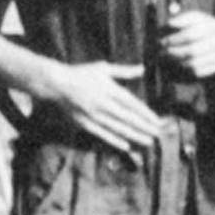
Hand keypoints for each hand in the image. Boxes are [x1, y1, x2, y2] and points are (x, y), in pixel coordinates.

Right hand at [35, 61, 158, 152]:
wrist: (56, 83)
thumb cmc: (81, 73)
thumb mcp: (103, 68)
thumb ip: (124, 71)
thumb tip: (142, 69)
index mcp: (109, 89)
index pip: (133, 104)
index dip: (146, 113)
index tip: (158, 121)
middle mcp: (103, 104)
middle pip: (128, 118)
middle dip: (144, 127)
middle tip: (158, 135)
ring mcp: (93, 115)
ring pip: (118, 128)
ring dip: (134, 136)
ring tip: (148, 141)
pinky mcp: (84, 123)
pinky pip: (102, 134)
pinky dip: (114, 140)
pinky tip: (126, 146)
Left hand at [159, 9, 214, 77]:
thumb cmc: (203, 26)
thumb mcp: (195, 18)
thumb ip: (184, 18)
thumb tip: (171, 23)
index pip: (192, 34)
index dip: (175, 38)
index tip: (163, 41)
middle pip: (193, 50)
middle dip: (174, 52)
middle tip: (163, 51)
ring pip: (194, 63)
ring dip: (178, 61)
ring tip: (168, 57)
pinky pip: (198, 71)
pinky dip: (185, 68)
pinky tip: (178, 62)